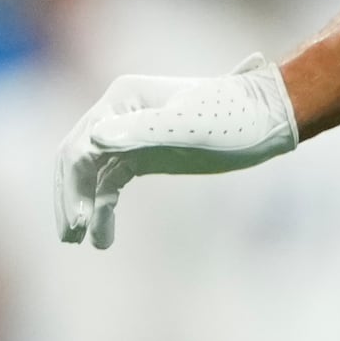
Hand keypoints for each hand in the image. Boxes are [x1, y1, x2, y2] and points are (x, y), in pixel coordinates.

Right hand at [54, 55, 299, 247]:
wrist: (270, 118)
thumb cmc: (234, 117)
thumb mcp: (191, 126)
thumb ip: (144, 131)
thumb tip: (92, 139)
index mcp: (124, 99)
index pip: (81, 144)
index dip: (73, 183)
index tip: (78, 219)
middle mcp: (120, 113)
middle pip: (77, 159)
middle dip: (69, 198)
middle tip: (69, 238)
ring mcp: (130, 134)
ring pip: (91, 174)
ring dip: (83, 206)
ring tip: (80, 241)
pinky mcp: (144, 155)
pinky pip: (112, 183)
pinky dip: (103, 207)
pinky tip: (103, 237)